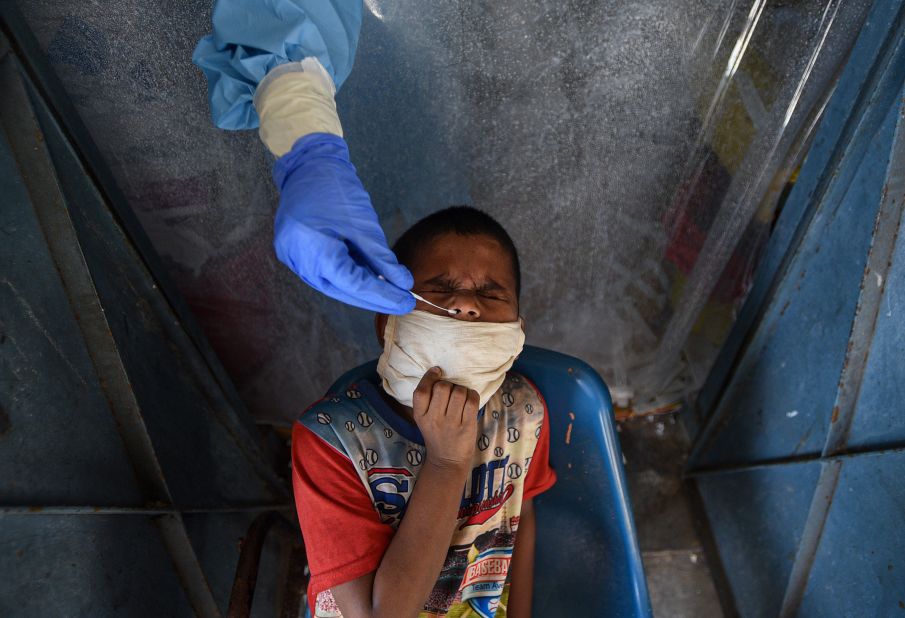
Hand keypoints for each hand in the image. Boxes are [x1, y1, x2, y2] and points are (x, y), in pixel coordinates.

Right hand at [272, 133, 416, 313]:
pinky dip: (347, 277)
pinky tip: (368, 280)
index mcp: (315, 249)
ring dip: (360, 290)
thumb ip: (383, 260)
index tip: (406, 302)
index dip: (382, 296)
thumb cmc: (337, 189)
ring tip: (389, 293)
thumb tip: (402, 283)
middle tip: (401, 303)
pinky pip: (324, 274)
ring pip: (333, 285)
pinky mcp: (294, 254)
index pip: (353, 284)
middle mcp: (298, 259)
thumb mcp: (365, 226)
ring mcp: (293, 258)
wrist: (309, 166)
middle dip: (373, 298)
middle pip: (342, 290)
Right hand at [411, 368, 479, 469]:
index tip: (437, 372)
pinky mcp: (467, 427)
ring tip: (461, 399)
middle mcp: (434, 419)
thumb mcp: (423, 420)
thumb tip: (439, 373)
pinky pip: (472, 401)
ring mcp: (451, 423)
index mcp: (420, 415)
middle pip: (443, 387)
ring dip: (462, 390)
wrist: (447, 461)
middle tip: (451, 393)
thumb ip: (427, 400)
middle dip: (449, 384)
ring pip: (459, 392)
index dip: (430, 377)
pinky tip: (470, 401)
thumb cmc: (437, 435)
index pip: (421, 391)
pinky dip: (472, 396)